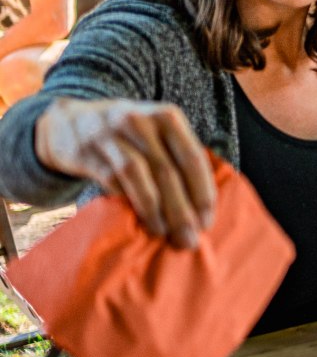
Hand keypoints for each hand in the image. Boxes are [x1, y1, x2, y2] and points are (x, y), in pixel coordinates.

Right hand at [34, 98, 216, 247]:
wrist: (69, 122)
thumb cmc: (127, 135)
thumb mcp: (156, 133)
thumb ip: (178, 158)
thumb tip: (202, 207)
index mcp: (167, 117)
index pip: (192, 158)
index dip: (202, 193)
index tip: (207, 221)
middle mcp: (141, 122)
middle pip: (167, 171)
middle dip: (181, 210)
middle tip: (189, 238)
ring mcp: (111, 136)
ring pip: (139, 176)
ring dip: (155, 210)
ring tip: (165, 234)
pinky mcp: (87, 152)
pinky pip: (112, 181)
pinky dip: (128, 202)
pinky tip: (139, 221)